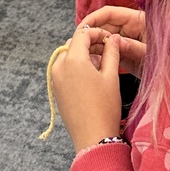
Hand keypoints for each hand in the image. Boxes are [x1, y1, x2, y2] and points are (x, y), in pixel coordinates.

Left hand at [51, 27, 122, 150]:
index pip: (82, 34)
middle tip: (108, 50)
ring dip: (84, 55)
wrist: (93, 138)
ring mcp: (55, 78)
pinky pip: (65, 69)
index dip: (97, 33)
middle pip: (74, 44)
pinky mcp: (56, 89)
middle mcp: (59, 65)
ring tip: (102, 64)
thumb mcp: (111, 77)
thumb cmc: (105, 107)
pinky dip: (77, 66)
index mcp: (72, 59)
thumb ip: (112, 52)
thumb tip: (114, 38)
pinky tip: (92, 76)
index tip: (110, 38)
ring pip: (69, 56)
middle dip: (90, 43)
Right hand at [78, 7, 146, 78]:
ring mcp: (129, 42)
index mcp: (138, 20)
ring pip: (106, 41)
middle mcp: (131, 29)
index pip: (110, 13)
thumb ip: (135, 47)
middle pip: (105, 26)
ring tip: (84, 55)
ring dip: (95, 47)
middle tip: (79, 45)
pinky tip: (94, 64)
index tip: (82, 27)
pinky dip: (102, 58)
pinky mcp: (128, 57)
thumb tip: (115, 42)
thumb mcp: (154, 53)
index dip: (94, 18)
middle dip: (92, 34)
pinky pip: (110, 54)